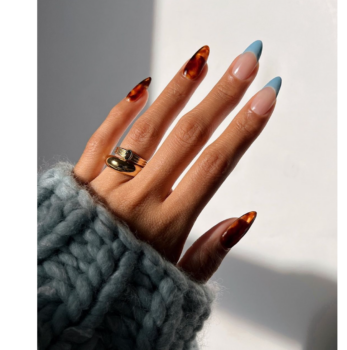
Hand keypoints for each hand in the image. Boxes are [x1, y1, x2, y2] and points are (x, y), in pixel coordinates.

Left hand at [74, 41, 280, 281]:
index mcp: (168, 224)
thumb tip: (243, 219)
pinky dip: (121, 110)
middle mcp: (140, 198)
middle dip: (222, 96)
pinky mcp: (82, 179)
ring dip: (178, 92)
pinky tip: (142, 87)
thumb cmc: (124, 291)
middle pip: (189, 136)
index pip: (216, 164)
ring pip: (148, 128)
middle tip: (245, 62)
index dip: (245, 127)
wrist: (69, 297)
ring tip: (200, 61)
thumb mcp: (177, 283)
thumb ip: (211, 252)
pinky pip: (102, 137)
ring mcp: (108, 185)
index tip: (265, 96)